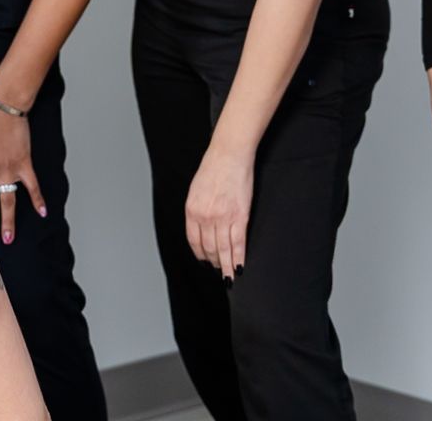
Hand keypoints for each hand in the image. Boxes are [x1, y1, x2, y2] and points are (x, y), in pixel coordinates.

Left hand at [184, 143, 253, 279]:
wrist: (229, 155)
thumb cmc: (213, 168)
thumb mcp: (196, 190)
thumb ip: (197, 210)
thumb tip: (202, 228)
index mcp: (192, 210)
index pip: (194, 240)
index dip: (200, 254)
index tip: (205, 261)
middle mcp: (205, 217)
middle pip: (209, 248)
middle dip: (214, 262)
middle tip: (219, 270)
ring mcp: (222, 218)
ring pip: (223, 249)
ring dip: (227, 265)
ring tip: (230, 276)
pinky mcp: (239, 216)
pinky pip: (238, 243)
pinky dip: (239, 257)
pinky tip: (240, 266)